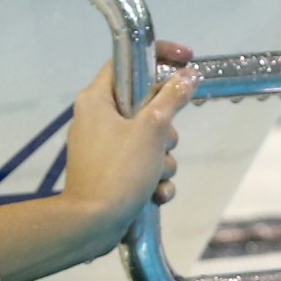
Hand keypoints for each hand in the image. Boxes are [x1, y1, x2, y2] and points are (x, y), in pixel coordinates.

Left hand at [61, 40, 198, 238]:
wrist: (92, 224)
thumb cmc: (118, 171)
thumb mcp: (152, 129)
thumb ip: (172, 98)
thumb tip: (188, 75)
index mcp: (97, 99)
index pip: (128, 61)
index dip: (159, 56)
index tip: (186, 60)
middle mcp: (97, 120)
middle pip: (146, 107)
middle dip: (166, 131)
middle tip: (163, 143)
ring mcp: (103, 149)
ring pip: (150, 142)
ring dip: (163, 161)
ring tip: (155, 176)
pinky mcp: (111, 175)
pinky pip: (142, 168)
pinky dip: (153, 181)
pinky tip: (155, 195)